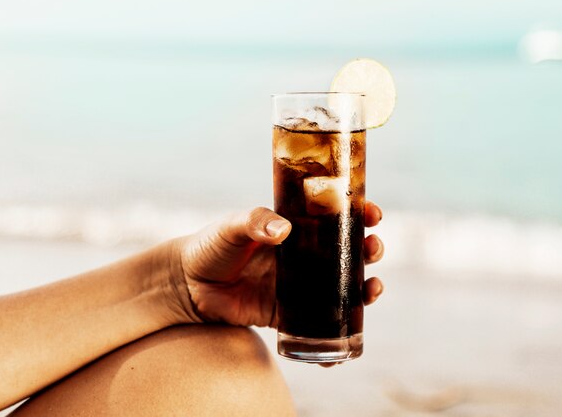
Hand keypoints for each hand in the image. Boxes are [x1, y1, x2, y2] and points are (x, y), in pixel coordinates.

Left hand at [172, 202, 384, 327]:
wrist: (187, 285)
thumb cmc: (211, 246)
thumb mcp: (232, 227)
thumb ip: (254, 222)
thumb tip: (283, 231)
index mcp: (295, 228)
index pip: (335, 217)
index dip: (359, 215)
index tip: (373, 214)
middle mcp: (304, 256)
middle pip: (348, 253)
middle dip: (370, 251)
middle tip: (373, 250)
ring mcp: (299, 286)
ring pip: (342, 289)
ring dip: (365, 290)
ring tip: (373, 291)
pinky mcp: (288, 314)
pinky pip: (318, 326)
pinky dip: (336, 339)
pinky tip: (347, 347)